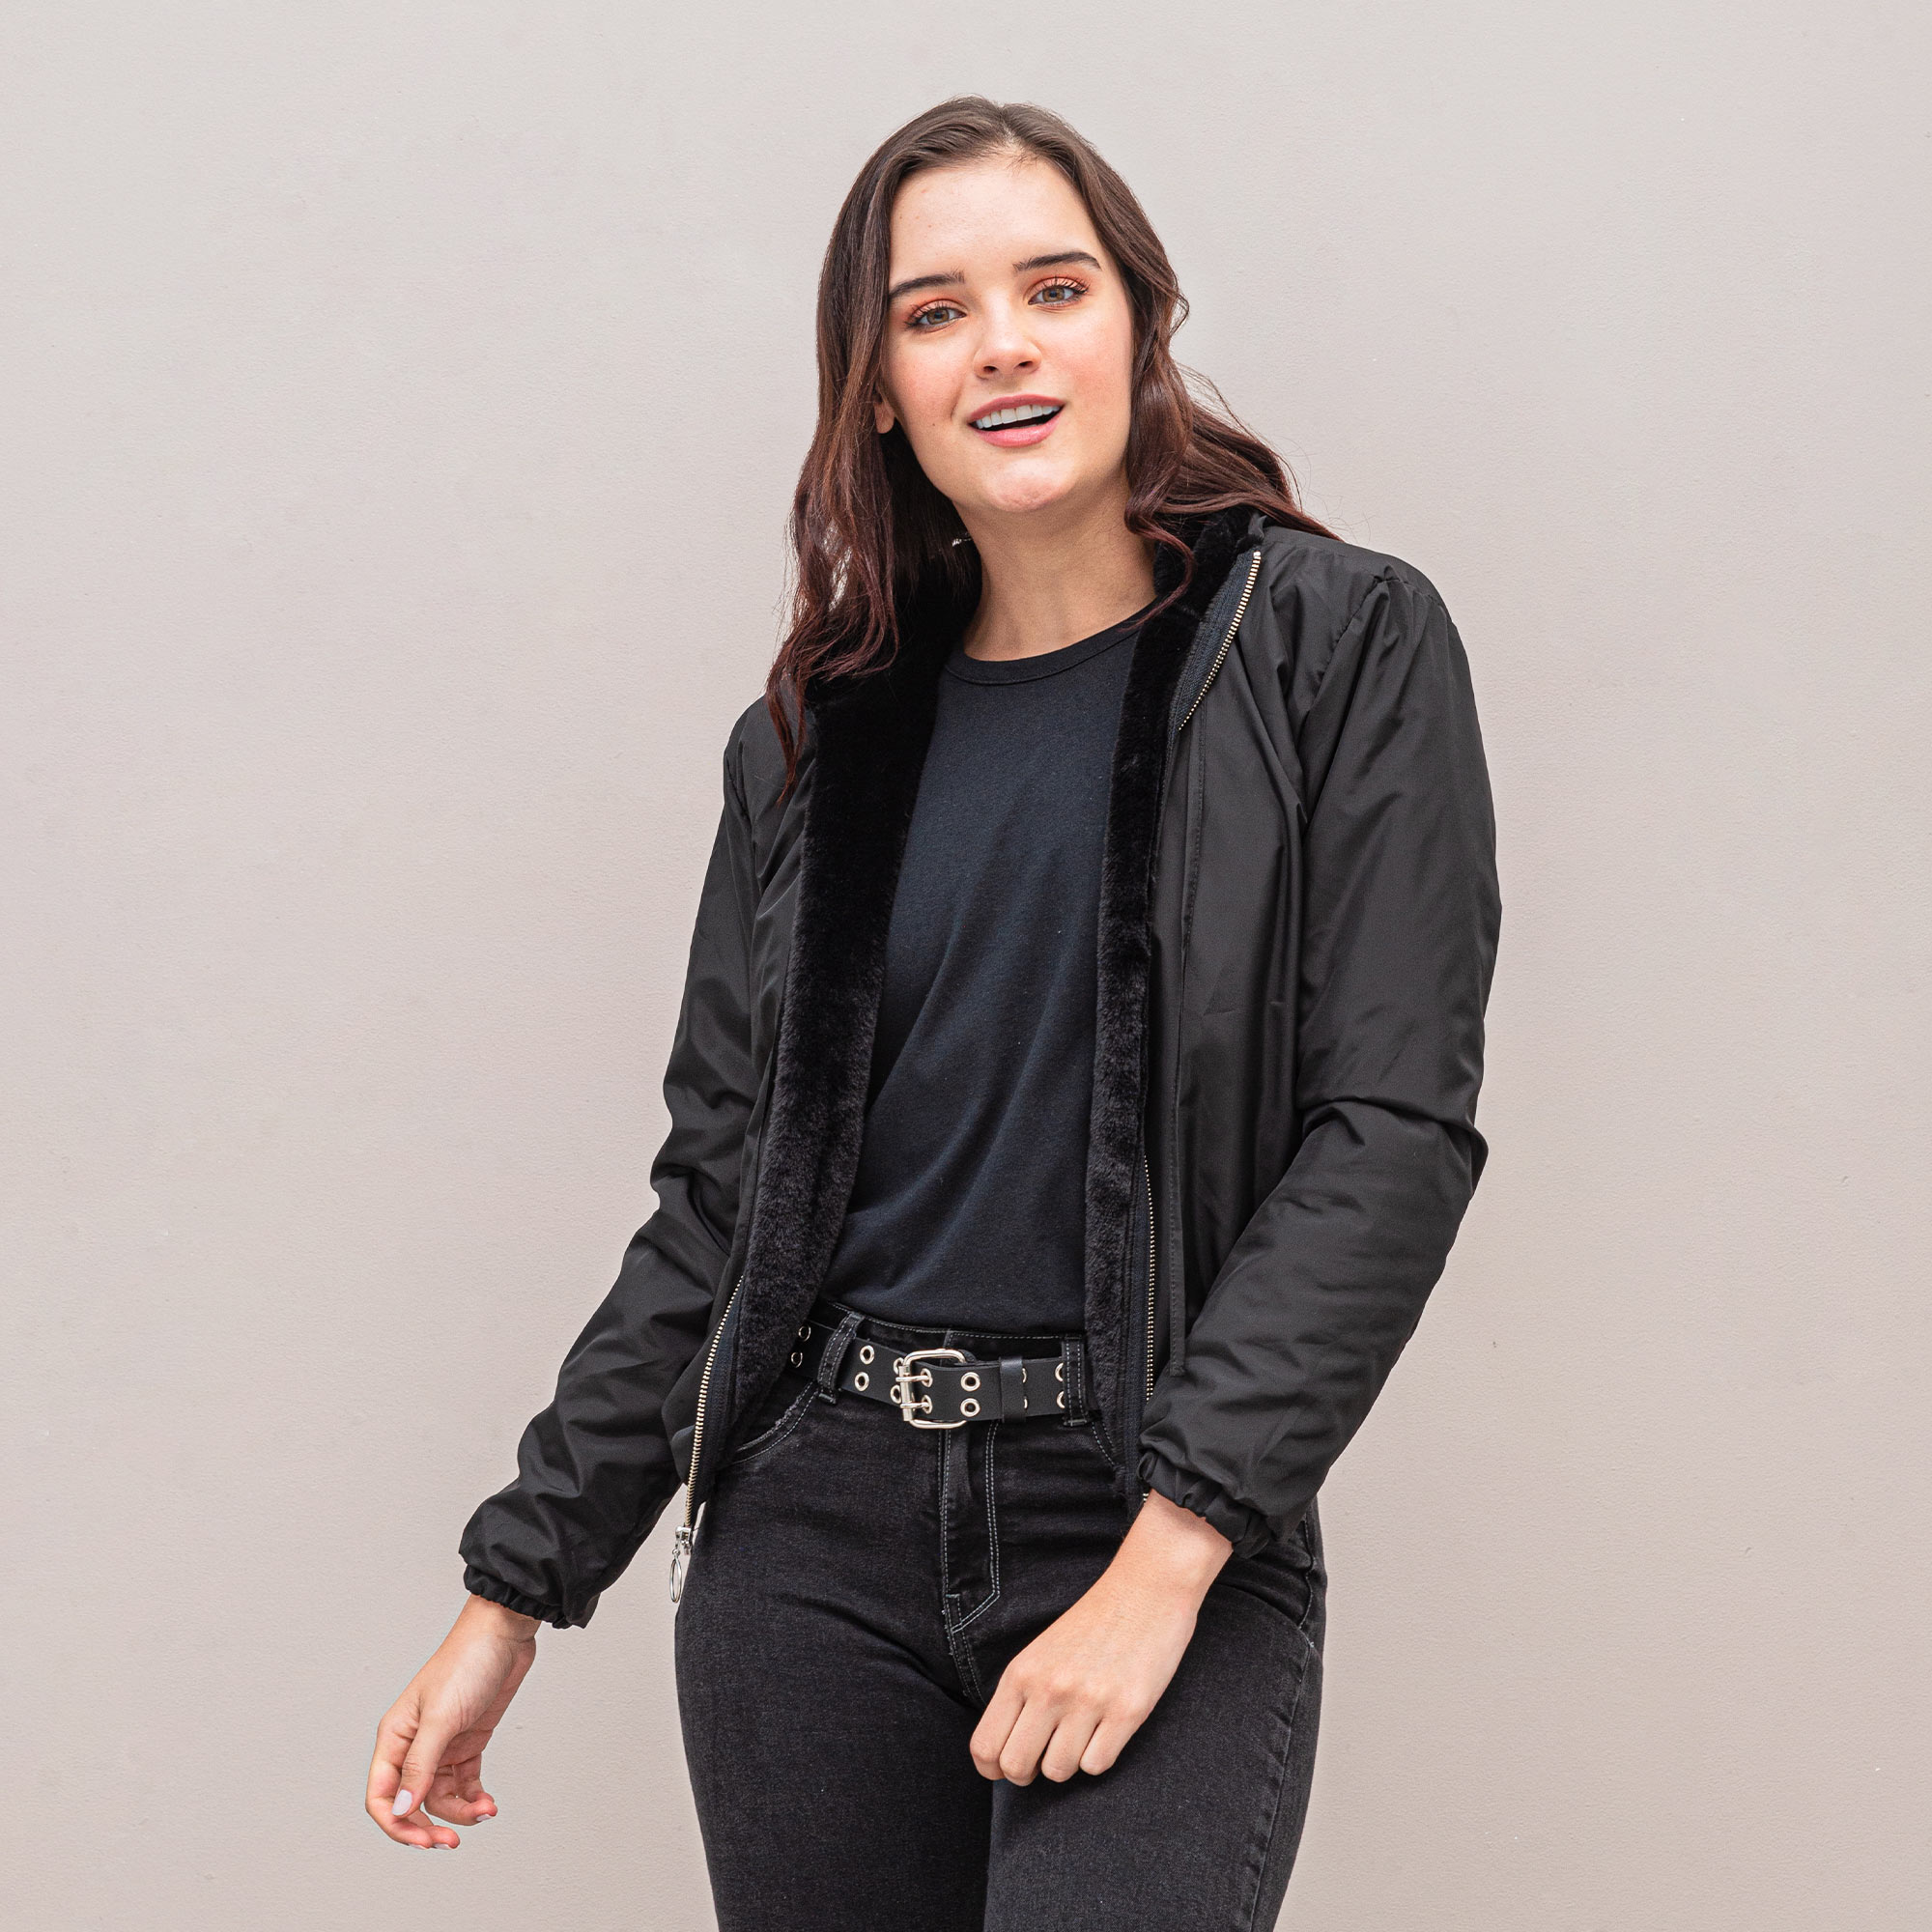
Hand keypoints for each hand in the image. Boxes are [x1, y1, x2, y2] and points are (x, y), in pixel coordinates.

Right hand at [366, 1594, 540, 1847]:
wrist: (505, 1633)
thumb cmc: (467, 1662)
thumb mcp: (441, 1717)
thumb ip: (420, 1765)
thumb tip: (403, 1809)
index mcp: (394, 1736)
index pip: (382, 1795)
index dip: (397, 1824)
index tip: (423, 1840)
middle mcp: (414, 1744)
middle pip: (411, 1803)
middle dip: (429, 1826)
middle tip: (451, 1842)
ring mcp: (442, 1744)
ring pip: (441, 1796)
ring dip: (460, 1812)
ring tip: (484, 1811)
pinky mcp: (468, 1742)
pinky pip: (465, 1783)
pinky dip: (474, 1798)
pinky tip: (488, 1804)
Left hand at [970, 1488, 1231, 1782]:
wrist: (1146, 1589)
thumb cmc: (1092, 1623)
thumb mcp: (1041, 1653)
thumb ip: (1020, 1696)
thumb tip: (1002, 1754)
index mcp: (1021, 1673)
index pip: (984, 1746)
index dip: (992, 1768)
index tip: (1008, 1766)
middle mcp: (1049, 1689)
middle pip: (1016, 1767)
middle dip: (1028, 1772)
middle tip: (1045, 1754)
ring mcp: (1088, 1701)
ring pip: (1058, 1772)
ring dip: (1068, 1762)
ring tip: (1081, 1734)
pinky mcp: (1127, 1712)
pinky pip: (1097, 1766)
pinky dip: (1100, 1756)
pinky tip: (1107, 1729)